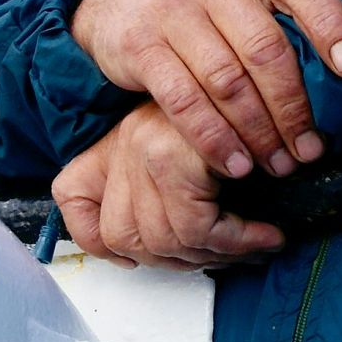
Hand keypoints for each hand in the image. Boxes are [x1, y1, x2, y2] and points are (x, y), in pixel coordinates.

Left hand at [52, 102, 285, 269]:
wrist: (269, 80)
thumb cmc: (241, 117)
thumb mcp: (190, 147)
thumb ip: (162, 189)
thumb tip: (170, 247)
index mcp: (114, 140)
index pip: (72, 195)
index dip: (96, 241)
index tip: (137, 260)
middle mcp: (123, 142)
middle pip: (122, 236)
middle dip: (176, 260)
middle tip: (219, 256)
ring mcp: (143, 148)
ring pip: (163, 239)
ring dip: (212, 255)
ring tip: (247, 247)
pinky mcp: (173, 157)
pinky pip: (198, 227)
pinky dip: (235, 243)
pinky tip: (263, 235)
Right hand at [70, 0, 341, 179]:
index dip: (333, 24)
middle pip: (266, 49)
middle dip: (294, 108)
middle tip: (312, 150)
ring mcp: (172, 9)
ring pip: (227, 81)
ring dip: (258, 133)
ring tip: (279, 166)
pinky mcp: (139, 45)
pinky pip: (183, 101)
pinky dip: (213, 139)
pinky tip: (234, 164)